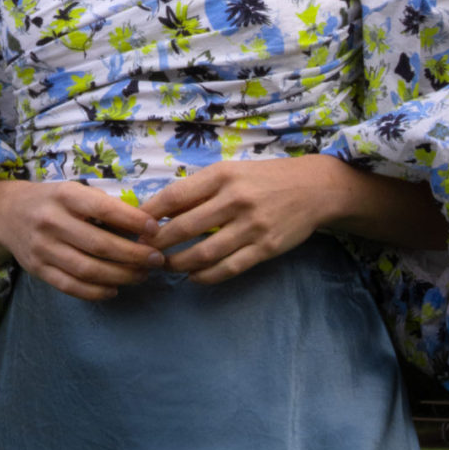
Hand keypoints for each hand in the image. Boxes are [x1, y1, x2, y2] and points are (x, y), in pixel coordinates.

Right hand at [0, 179, 164, 301]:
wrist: (6, 213)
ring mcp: (43, 248)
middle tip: (157, 259)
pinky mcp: (38, 270)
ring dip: (121, 276)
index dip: (132, 221)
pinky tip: (115, 289)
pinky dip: (97, 292)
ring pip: (88, 270)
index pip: (104, 209)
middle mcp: (51, 221)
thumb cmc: (52, 201)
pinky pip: (71, 286)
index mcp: (65, 195)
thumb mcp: (74, 191)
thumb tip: (144, 225)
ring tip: (142, 275)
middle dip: (134, 255)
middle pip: (100, 245)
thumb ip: (103, 206)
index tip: (155, 230)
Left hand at [139, 157, 347, 284]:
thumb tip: (160, 208)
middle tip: (143, 252)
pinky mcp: (266, 248)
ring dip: (179, 263)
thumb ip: (200, 189)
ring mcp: (252, 226)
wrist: (313, 188)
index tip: (135, 225)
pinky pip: (229, 268)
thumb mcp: (231, 171)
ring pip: (204, 252)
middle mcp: (235, 199)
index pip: (175, 196)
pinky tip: (193, 277)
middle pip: (185, 227)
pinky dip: (206, 276)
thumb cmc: (264, 178)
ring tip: (165, 266)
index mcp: (222, 175)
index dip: (150, 213)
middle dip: (158, 243)